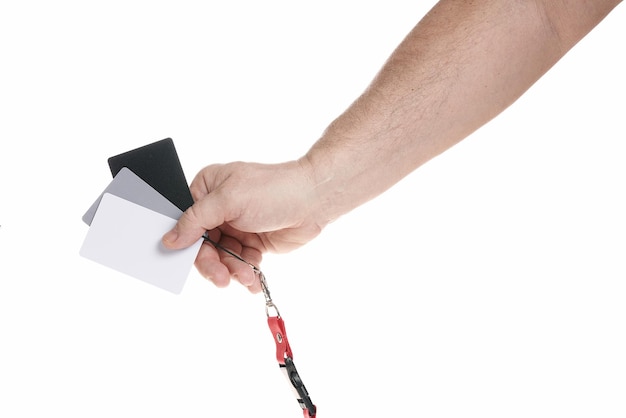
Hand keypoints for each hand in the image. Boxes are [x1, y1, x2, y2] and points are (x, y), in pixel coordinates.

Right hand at [162, 159, 324, 292]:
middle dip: (214, 264)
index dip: (187, 244)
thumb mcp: (229, 200)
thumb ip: (196, 220)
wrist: (314, 200)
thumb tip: (169, 239)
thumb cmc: (274, 190)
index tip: (188, 262)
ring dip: (233, 270)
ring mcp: (235, 226)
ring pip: (221, 258)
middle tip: (222, 279)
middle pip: (203, 245)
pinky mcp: (251, 242)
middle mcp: (218, 209)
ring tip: (247, 277)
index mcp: (207, 189)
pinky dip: (245, 272)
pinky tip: (253, 280)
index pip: (186, 222)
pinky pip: (240, 263)